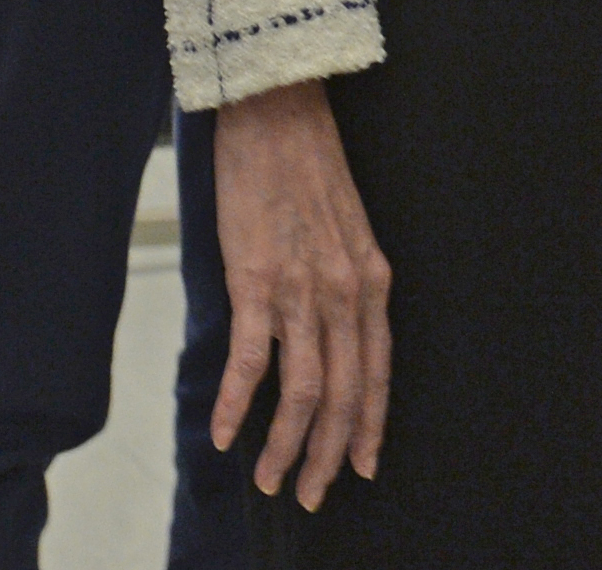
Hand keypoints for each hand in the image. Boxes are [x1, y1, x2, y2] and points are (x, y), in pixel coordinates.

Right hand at [209, 79, 390, 509]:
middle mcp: (347, 291)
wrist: (277, 109)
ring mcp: (303, 289)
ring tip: (271, 478)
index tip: (361, 466)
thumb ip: (342, 279)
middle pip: (345, 394)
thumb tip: (326, 327)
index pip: (378, 372)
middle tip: (310, 493)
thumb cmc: (304, 163)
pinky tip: (223, 435)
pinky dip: (238, 405)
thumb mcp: (344, 227)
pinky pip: (253, 361)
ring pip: (304, 390)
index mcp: (372, 279)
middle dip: (327, 453)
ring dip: (286, 444)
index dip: (370, 426)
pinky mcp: (258, 280)